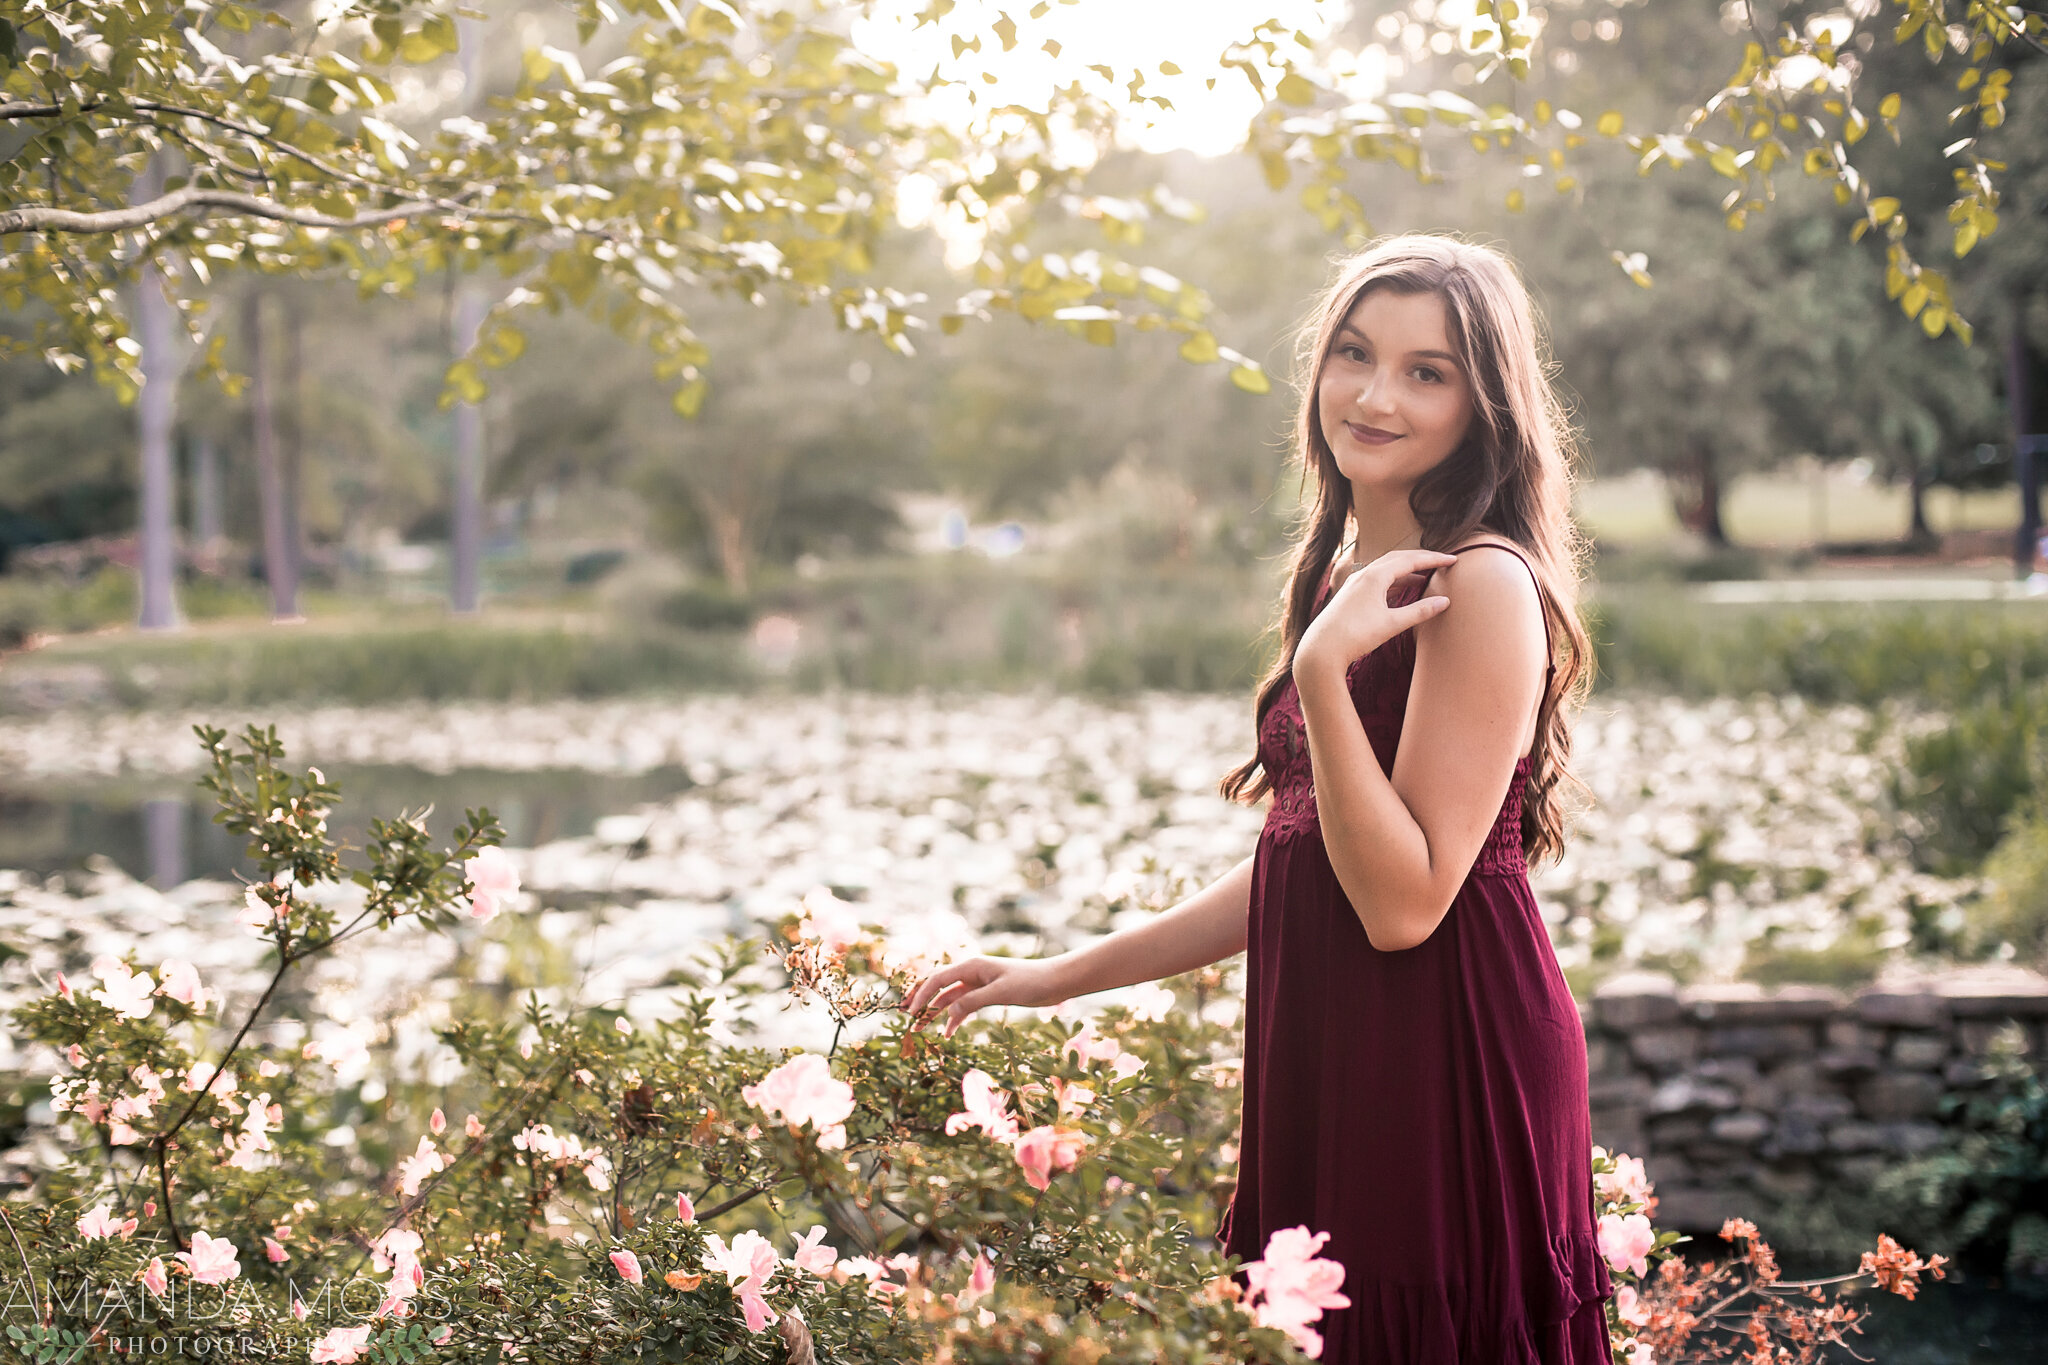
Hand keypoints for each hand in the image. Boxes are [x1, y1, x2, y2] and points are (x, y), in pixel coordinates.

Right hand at [903, 956, 1064, 1036]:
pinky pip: (963, 1005)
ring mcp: (978, 984)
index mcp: (971, 966)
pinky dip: (954, 1017)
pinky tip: (947, 1032)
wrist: (1053, 982)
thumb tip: (948, 1013)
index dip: (921, 996)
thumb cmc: (1030, 982)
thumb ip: (973, 1001)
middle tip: (906, 1018)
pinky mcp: (986, 994)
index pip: (938, 979)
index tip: (910, 1013)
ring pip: (949, 997)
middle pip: (938, 987)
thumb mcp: (1000, 993)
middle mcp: (971, 972)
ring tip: (920, 1028)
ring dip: (935, 1011)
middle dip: (922, 1001)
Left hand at [1294, 548, 1456, 677]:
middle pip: (1398, 558)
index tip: (1454, 559)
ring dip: (1407, 570)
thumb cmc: (1355, 636)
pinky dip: (1394, 581)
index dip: (1434, 559)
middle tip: (1442, 562)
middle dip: (1421, 559)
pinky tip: (1402, 591)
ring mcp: (1354, 584)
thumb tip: (1445, 601)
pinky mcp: (1350, 595)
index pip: (1410, 560)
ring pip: (1386, 569)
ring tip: (1426, 577)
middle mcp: (1363, 574)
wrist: (1321, 651)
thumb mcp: (1392, 624)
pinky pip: (1377, 580)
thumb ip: (1419, 611)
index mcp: (1375, 576)